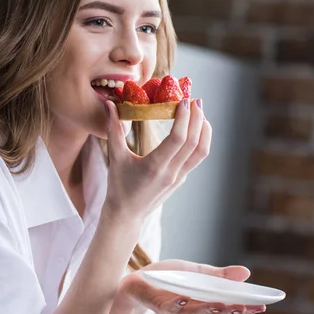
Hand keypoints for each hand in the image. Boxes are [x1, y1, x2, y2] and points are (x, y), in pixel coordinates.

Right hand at [103, 98, 210, 216]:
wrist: (127, 214)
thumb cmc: (118, 186)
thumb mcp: (115, 157)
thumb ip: (113, 129)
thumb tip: (109, 105)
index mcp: (154, 166)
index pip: (177, 139)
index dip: (183, 118)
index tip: (183, 100)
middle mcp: (171, 173)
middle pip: (193, 142)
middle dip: (197, 118)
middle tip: (195, 99)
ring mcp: (179, 177)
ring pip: (201, 151)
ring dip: (204, 130)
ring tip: (200, 112)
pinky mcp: (181, 179)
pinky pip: (196, 157)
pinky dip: (200, 140)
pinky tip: (195, 129)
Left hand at [115, 259, 265, 313]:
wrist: (137, 280)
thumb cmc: (168, 278)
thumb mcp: (196, 271)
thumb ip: (218, 275)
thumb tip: (246, 272)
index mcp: (203, 301)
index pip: (227, 306)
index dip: (244, 308)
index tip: (263, 305)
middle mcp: (192, 309)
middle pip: (214, 313)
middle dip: (231, 311)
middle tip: (247, 306)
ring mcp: (176, 309)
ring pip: (195, 313)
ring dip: (209, 310)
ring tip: (223, 304)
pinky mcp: (159, 304)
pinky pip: (170, 307)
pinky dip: (178, 304)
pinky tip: (186, 298)